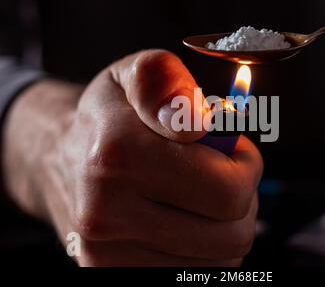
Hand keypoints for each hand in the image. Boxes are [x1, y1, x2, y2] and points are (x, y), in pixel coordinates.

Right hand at [2, 50, 262, 265]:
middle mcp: (105, 213)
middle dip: (241, 199)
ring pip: (221, 259)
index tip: (231, 150)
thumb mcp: (133, 75)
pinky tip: (184, 222)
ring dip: (224, 226)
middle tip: (220, 174)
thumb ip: (165, 81)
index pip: (228, 189)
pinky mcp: (112, 275)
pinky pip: (196, 276)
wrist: (62, 161)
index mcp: (117, 155)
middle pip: (231, 233)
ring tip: (199, 196)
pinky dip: (205, 251)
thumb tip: (198, 122)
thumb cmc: (110, 118)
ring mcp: (107, 255)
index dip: (246, 166)